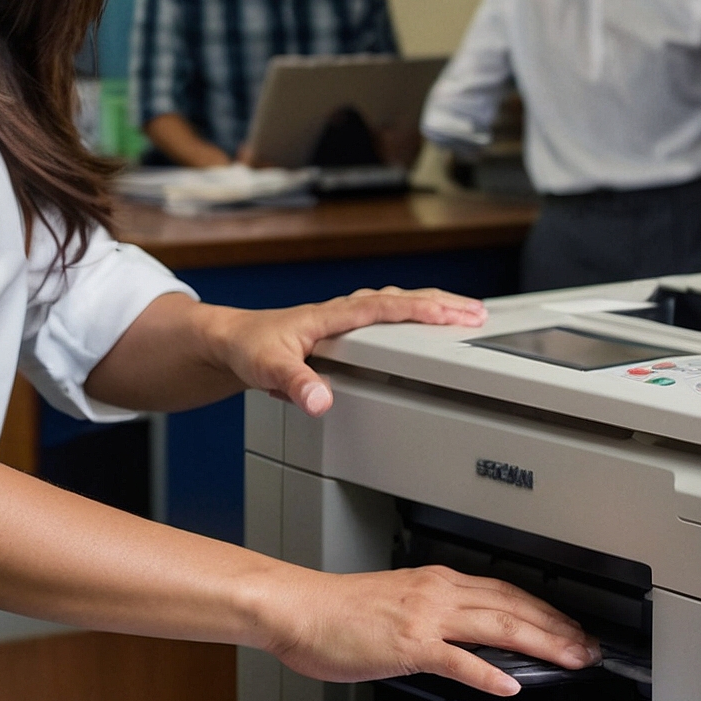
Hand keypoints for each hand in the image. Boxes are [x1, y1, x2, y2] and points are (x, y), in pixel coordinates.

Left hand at [203, 287, 485, 416]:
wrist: (224, 342)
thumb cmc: (244, 348)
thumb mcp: (266, 369)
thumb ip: (295, 384)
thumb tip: (322, 401)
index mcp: (332, 316)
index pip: (387, 309)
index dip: (423, 311)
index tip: (456, 315)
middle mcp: (340, 313)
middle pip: (400, 299)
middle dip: (441, 303)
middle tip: (477, 312)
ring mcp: (340, 320)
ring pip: (394, 304)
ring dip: (428, 306)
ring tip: (461, 313)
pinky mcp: (338, 331)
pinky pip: (384, 315)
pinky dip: (409, 314)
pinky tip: (418, 325)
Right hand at [249, 561, 599, 695]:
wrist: (299, 609)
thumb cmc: (338, 612)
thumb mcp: (397, 605)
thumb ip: (436, 619)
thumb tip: (467, 642)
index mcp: (436, 581)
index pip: (505, 591)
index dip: (545, 610)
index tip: (572, 628)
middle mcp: (437, 591)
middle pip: (512, 606)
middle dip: (557, 627)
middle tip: (590, 648)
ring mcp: (424, 616)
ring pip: (496, 625)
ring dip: (541, 643)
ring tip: (571, 660)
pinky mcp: (408, 644)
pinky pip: (457, 659)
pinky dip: (488, 671)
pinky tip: (512, 684)